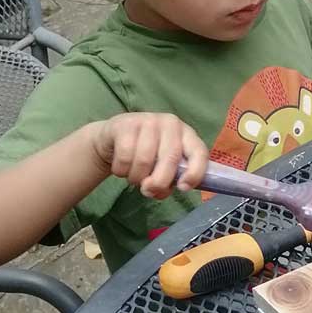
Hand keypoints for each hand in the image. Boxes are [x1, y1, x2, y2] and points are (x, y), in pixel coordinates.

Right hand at [92, 114, 207, 200]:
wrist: (112, 138)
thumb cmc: (144, 154)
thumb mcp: (161, 166)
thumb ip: (168, 180)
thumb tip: (160, 191)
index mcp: (186, 135)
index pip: (199, 152)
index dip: (195, 172)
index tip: (183, 188)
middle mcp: (170, 124)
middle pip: (171, 158)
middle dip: (160, 181)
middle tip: (148, 191)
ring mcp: (148, 121)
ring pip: (144, 160)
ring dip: (136, 177)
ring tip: (133, 176)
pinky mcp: (125, 125)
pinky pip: (125, 157)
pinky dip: (121, 170)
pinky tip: (121, 167)